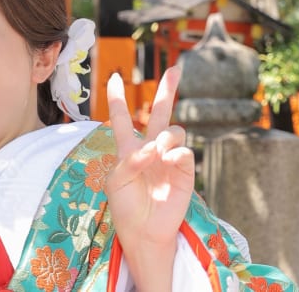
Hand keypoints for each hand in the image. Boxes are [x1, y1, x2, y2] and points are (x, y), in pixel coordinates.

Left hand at [104, 66, 194, 289]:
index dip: (117, 98)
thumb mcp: (116, 180)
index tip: (114, 77)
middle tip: (175, 68)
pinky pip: (184, 151)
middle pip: (159, 113)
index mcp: (128, 148)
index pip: (122, 118)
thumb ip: (131, 160)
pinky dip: (174, 153)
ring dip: (165, 137)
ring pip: (173, 129)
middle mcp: (151, 148)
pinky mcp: (184, 171)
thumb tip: (155, 148)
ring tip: (158, 154)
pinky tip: (167, 162)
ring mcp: (169, 158)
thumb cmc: (125, 205)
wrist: (142, 230)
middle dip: (167, 90)